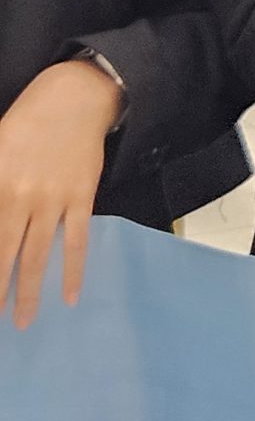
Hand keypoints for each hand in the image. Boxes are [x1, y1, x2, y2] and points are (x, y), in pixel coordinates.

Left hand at [0, 59, 122, 330]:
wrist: (73, 98)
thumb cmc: (24, 124)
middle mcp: (20, 197)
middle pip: (4, 254)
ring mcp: (53, 199)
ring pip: (38, 254)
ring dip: (29, 291)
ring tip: (23, 322)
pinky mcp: (81, 197)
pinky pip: (77, 240)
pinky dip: (73, 270)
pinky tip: (69, 296)